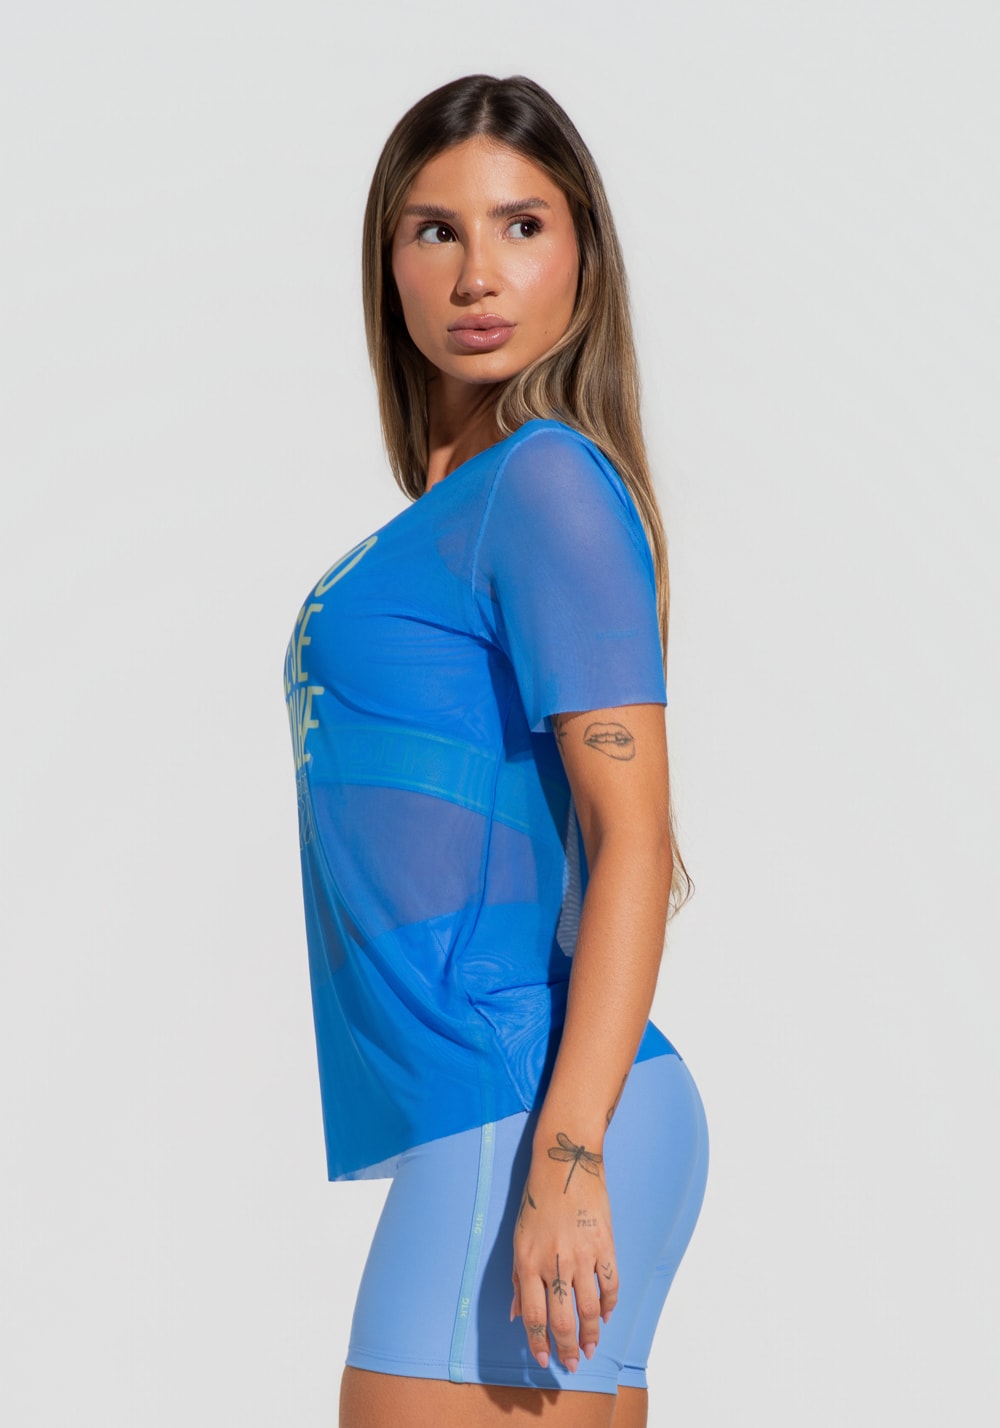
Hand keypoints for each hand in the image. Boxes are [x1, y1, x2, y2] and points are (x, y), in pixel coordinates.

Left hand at [510, 1138, 618, 1371]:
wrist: (565, 1162)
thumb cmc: (537, 1200)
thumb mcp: (519, 1238)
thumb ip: (519, 1279)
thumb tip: (517, 1315)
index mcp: (529, 1261)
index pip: (534, 1315)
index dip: (538, 1342)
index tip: (544, 1360)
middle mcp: (555, 1263)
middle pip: (563, 1319)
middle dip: (567, 1348)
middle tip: (572, 1365)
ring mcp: (583, 1255)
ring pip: (590, 1309)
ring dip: (592, 1335)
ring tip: (591, 1349)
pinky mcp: (604, 1245)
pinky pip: (610, 1284)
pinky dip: (610, 1305)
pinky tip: (606, 1316)